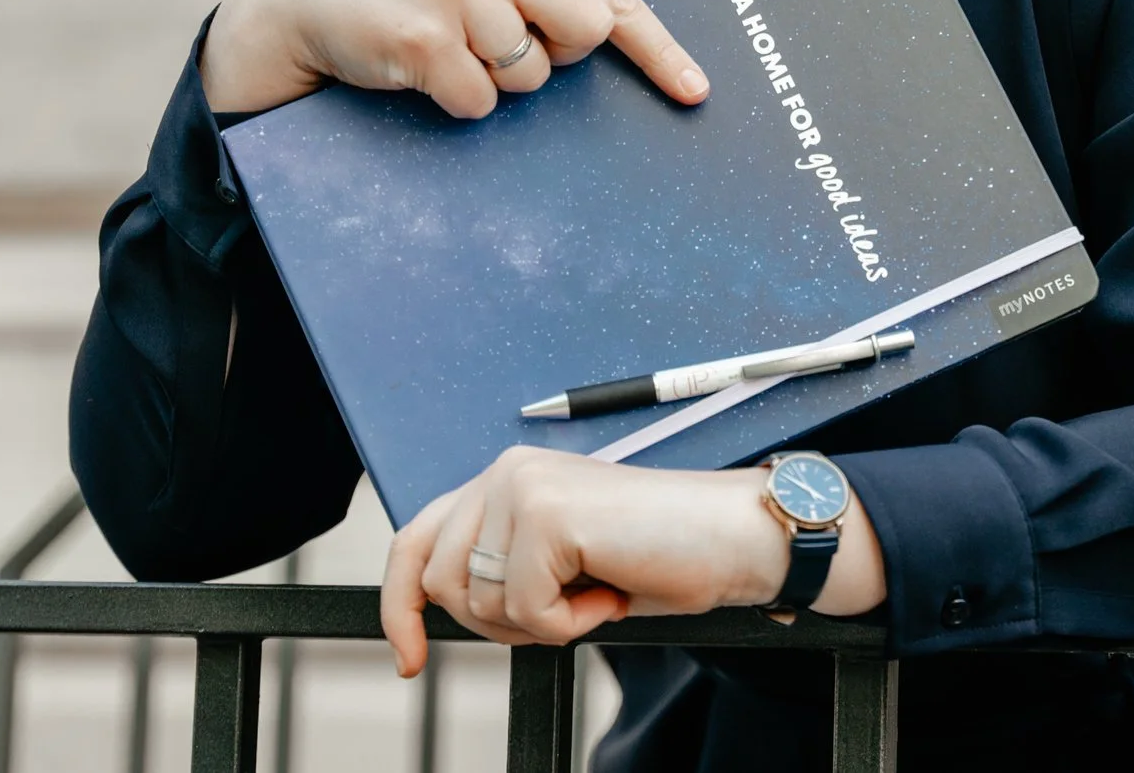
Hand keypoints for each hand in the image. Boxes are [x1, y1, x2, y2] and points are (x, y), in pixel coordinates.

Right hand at [199, 0, 707, 115]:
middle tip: (500, 46)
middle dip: (557, 56)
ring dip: (492, 81)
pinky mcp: (423, 41)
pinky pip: (478, 103)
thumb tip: (605, 33)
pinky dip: (454, 101)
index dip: (658, 48)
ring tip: (441, 48)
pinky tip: (415, 70)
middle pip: (586, 34)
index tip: (695, 90)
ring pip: (530, 78)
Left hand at [380, 448, 886, 672]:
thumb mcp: (561, 566)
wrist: (733, 541)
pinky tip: (612, 592)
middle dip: (500, 622)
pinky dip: (571, 623)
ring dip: (542, 622)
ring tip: (598, 593)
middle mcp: (506, 472)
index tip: (409, 662)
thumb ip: (501, 568)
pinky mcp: (547, 514)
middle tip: (571, 610)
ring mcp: (523, 487)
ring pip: (480, 601)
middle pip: (442, 584)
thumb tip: (433, 614)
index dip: (400, 608)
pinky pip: (525, 609)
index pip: (417, 542)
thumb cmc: (660, 557)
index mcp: (507, 481)